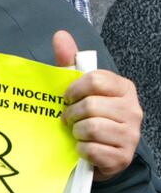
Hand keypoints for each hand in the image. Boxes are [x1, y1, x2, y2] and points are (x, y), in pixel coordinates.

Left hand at [53, 30, 141, 181]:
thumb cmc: (90, 116)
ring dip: (76, 132)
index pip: (95, 80)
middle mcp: (133, 110)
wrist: (102, 153)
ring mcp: (131, 135)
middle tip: (68, 119)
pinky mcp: (123, 157)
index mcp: (124, 88)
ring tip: (77, 132)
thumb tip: (60, 35)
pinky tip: (84, 148)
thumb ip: (70, 61)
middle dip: (72, 114)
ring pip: (91, 128)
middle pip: (91, 106)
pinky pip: (93, 150)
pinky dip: (82, 150)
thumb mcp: (79, 88)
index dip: (74, 90)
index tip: (67, 98)